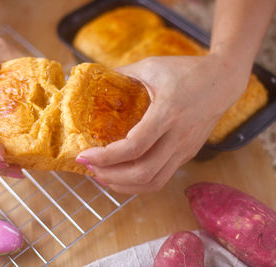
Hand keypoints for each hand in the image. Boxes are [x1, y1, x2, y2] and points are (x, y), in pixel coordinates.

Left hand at [77, 54, 250, 193]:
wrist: (223, 80)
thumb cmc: (186, 71)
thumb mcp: (152, 66)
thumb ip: (122, 74)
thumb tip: (95, 78)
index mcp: (167, 113)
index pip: (134, 147)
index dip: (105, 157)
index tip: (84, 155)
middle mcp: (177, 137)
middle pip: (143, 172)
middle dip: (110, 176)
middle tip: (90, 169)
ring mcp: (184, 149)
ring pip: (153, 182)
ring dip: (124, 185)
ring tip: (102, 176)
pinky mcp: (187, 155)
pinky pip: (161, 178)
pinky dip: (138, 183)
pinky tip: (122, 175)